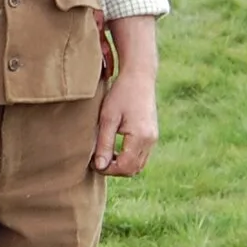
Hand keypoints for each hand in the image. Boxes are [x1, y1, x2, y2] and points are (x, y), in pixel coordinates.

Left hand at [93, 16, 159, 176]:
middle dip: (115, 170)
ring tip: (105, 154)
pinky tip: (115, 149)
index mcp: (140, 137)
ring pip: (138, 165)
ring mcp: (153, 138)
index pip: (125, 167)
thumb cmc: (121, 94)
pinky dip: (128, 158)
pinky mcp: (152, 135)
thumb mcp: (107, 118)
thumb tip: (100, 166)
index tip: (93, 162)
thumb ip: (104, 143)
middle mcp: (150, 140)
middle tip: (97, 160)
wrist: (139, 76)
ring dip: (122, 165)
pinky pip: (141, 156)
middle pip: (133, 170)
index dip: (108, 169)